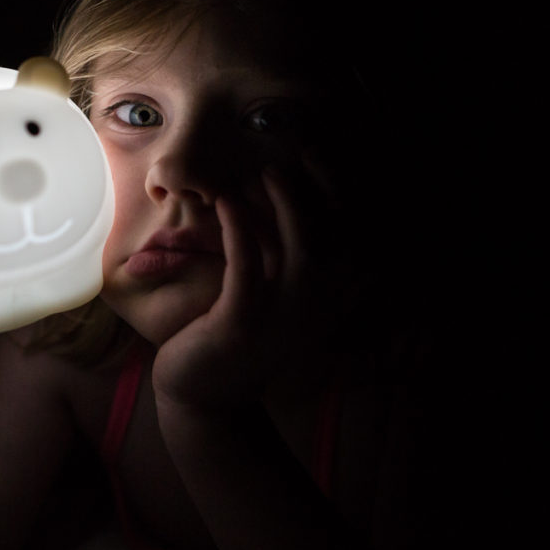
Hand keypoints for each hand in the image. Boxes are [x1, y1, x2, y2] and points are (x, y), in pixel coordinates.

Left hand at [152, 164, 345, 408]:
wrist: (202, 394)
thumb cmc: (228, 333)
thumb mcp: (261, 293)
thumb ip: (273, 255)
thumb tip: (266, 199)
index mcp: (320, 300)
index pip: (347, 237)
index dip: (335, 192)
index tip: (314, 155)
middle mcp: (312, 310)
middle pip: (335, 238)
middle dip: (315, 192)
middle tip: (283, 162)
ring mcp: (281, 319)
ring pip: (301, 251)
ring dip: (284, 207)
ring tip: (261, 175)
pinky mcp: (241, 324)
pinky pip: (247, 269)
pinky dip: (239, 231)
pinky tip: (226, 205)